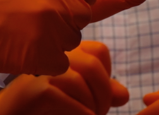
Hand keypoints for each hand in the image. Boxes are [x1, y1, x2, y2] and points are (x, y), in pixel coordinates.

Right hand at [0, 0, 95, 75]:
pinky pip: (59, 64)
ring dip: (52, 42)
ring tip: (21, 37)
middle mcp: (53, 2)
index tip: (62, 5)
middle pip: (80, 18)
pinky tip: (20, 52)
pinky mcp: (37, 57)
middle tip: (34, 23)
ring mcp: (48, 32)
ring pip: (70, 42)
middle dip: (63, 21)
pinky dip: (43, 62)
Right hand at [0, 41, 128, 114]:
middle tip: (96, 113)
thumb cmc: (42, 110)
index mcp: (61, 54)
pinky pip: (72, 102)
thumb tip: (123, 92)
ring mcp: (40, 72)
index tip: (98, 97)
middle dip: (104, 94)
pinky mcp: (35, 92)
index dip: (107, 75)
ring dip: (92, 109)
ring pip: (82, 83)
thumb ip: (100, 93)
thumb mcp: (76, 100)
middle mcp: (49, 56)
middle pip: (93, 64)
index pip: (99, 50)